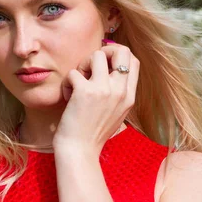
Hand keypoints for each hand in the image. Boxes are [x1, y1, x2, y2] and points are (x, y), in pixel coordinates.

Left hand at [53, 42, 139, 156]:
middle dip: (104, 51)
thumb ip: (117, 92)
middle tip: (91, 66)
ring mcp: (104, 90)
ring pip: (97, 55)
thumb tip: (110, 68)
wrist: (80, 151)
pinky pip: (74, 72)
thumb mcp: (116, 112)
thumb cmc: (93, 133)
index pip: (133, 61)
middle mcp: (120, 91)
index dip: (117, 55)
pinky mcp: (85, 92)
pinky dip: (67, 82)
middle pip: (122, 50)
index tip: (103, 64)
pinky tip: (68, 96)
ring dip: (83, 64)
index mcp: (129, 96)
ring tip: (78, 81)